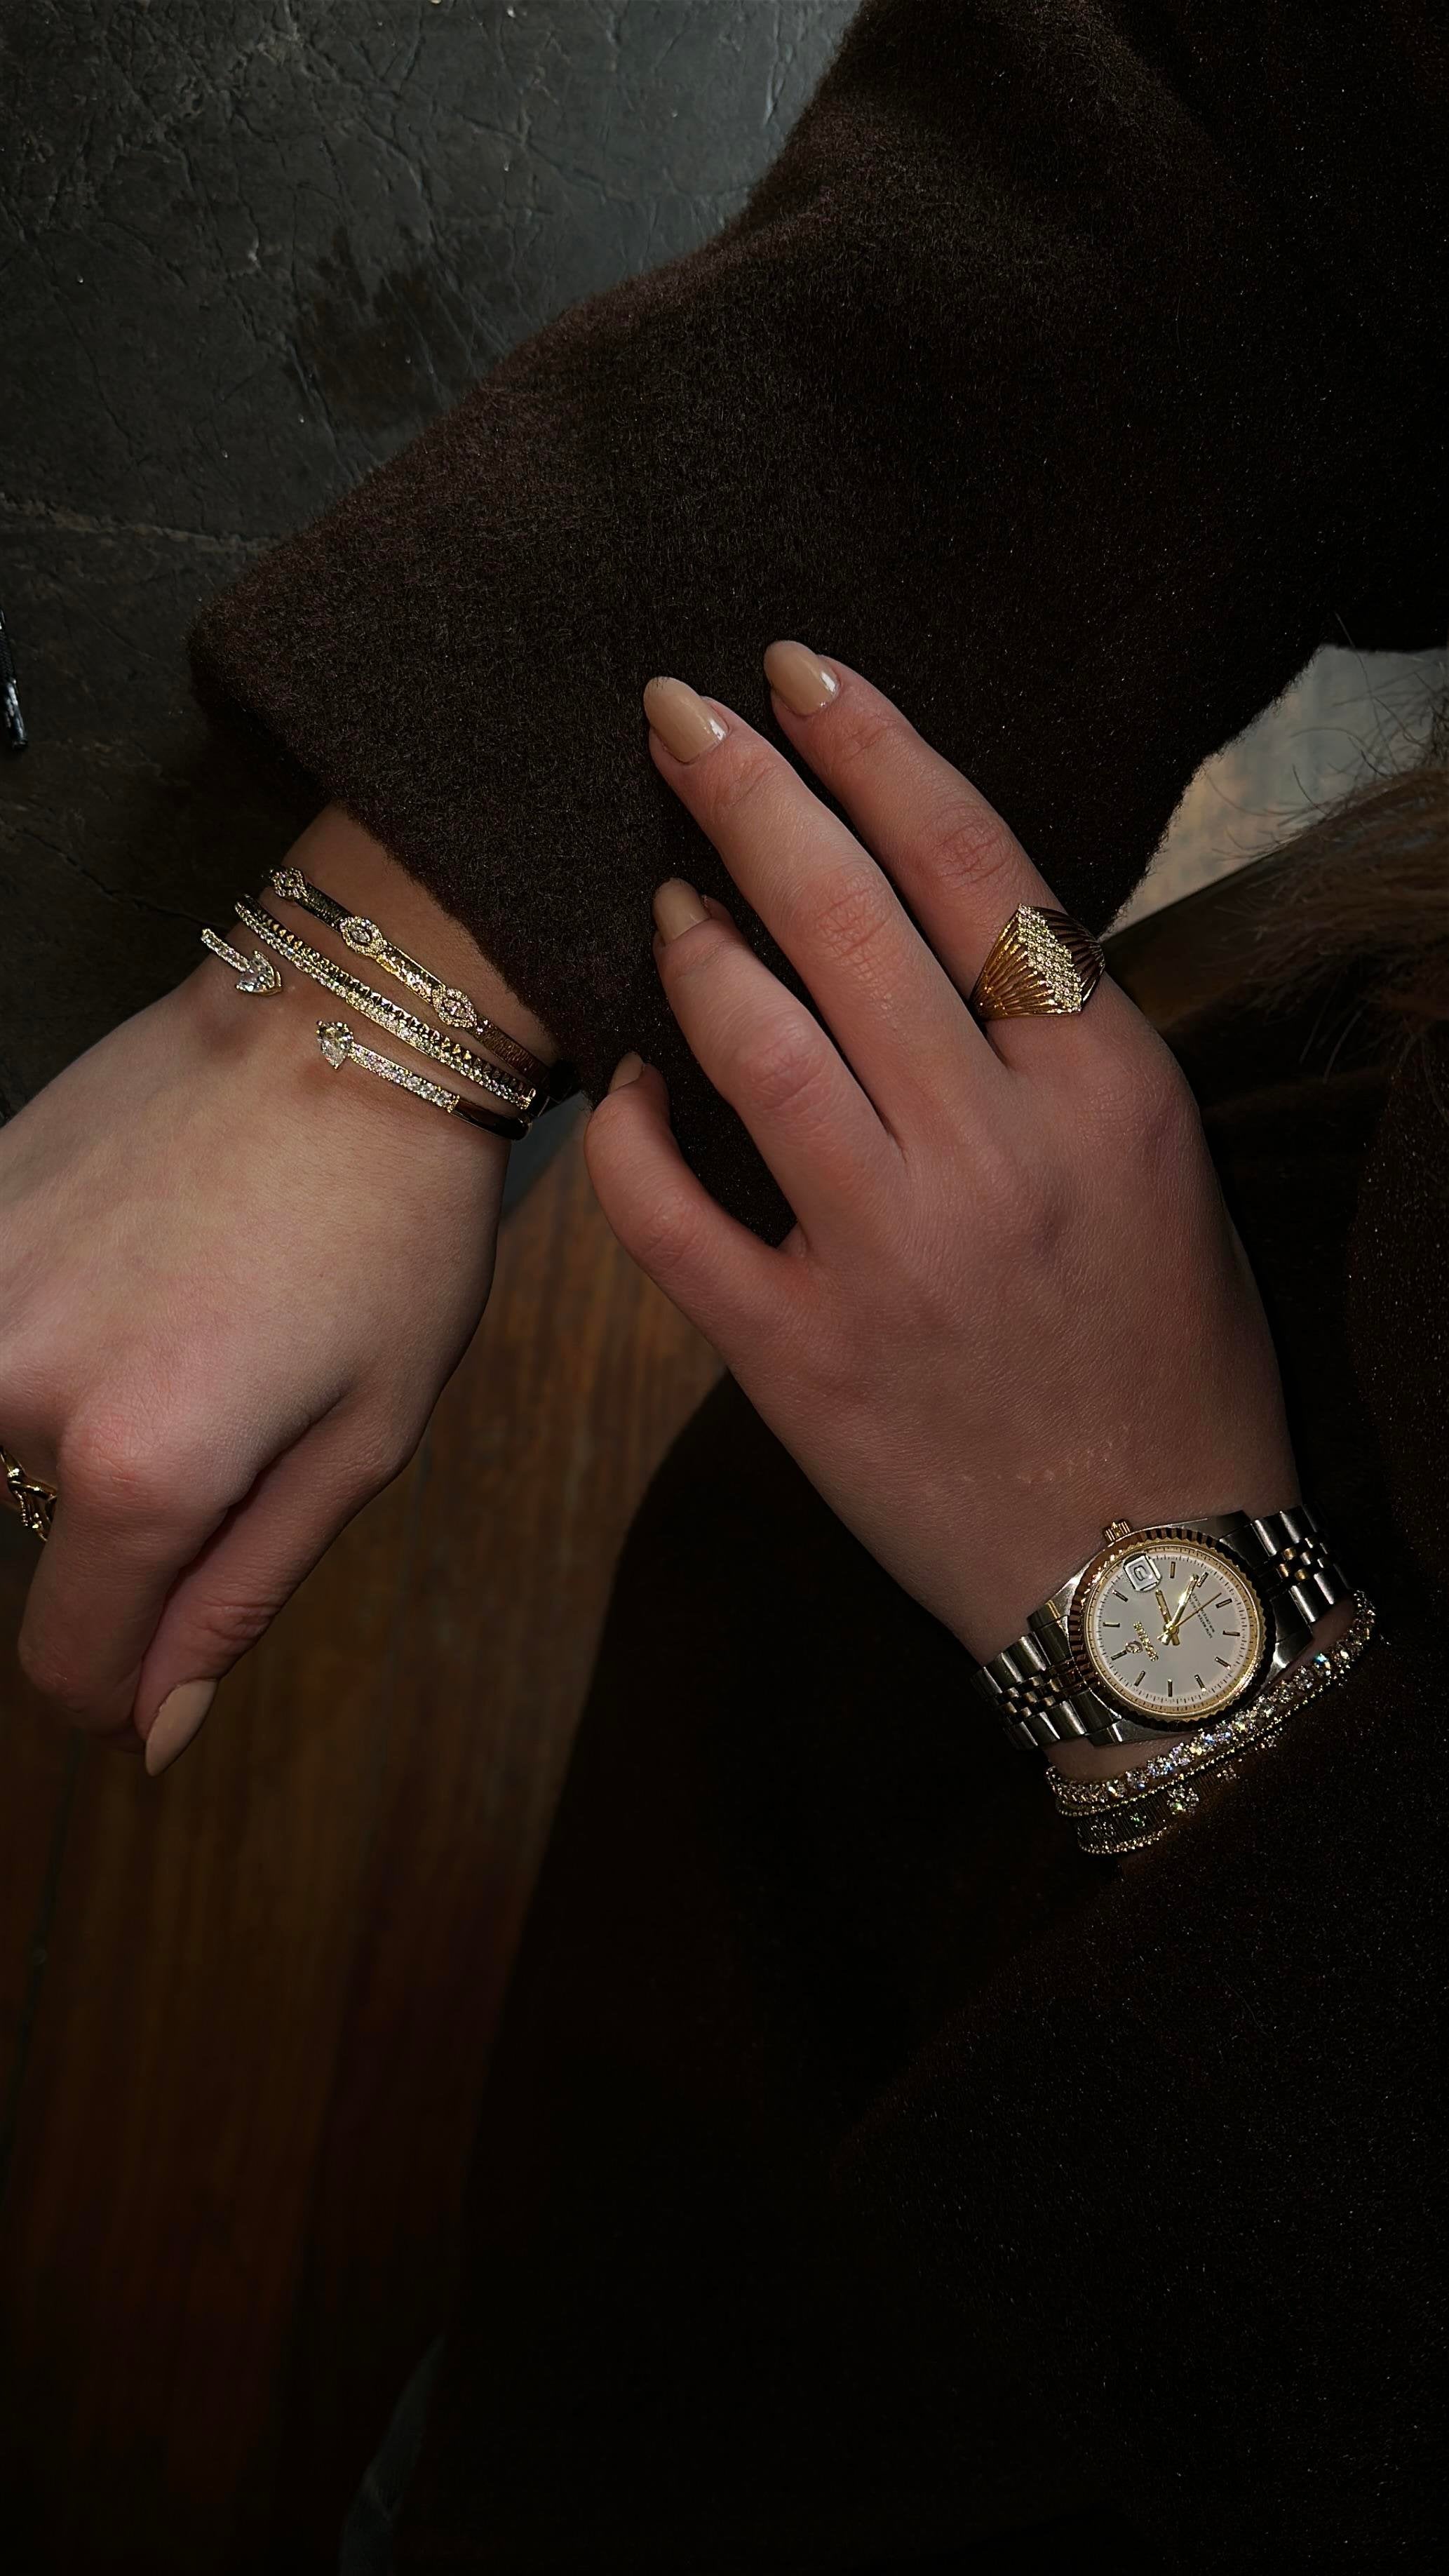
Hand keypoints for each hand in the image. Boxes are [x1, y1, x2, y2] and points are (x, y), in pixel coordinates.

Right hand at [0, 806, 545, 1770]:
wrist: (343, 1022)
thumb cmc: (393, 1235)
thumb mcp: (363, 1438)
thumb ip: (240, 1592)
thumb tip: (150, 1734)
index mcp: (139, 1465)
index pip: (70, 1661)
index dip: (115, 1689)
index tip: (155, 1663)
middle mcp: (15, 1385)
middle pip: (37, 1541)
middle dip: (121, 1521)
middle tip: (235, 1398)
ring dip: (68, 1423)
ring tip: (186, 1320)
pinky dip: (40, 1339)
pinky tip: (134, 1268)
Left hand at [587, 647, 1296, 1709]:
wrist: (1147, 1568)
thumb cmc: (1166, 1352)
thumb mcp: (1158, 1161)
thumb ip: (1055, 1034)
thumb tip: (930, 906)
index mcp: (1102, 1089)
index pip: (971, 866)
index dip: (873, 747)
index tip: (798, 669)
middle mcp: (995, 1155)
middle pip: (846, 920)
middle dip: (746, 789)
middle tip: (673, 709)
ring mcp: (888, 1258)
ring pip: (754, 1044)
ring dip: (692, 941)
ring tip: (665, 884)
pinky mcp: (797, 1359)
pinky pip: (670, 1218)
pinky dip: (629, 1134)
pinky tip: (624, 1077)